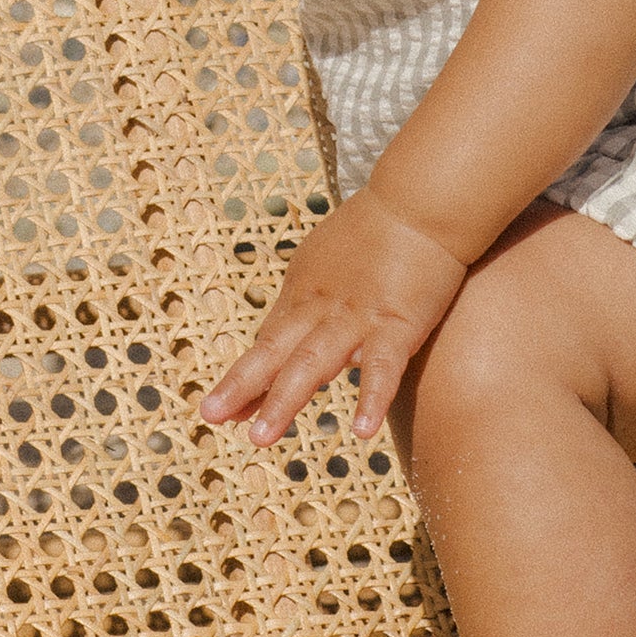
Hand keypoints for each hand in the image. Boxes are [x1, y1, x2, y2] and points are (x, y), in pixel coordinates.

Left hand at [200, 189, 467, 443]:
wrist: (423, 198)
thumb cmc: (385, 224)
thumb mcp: (333, 254)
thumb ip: (318, 290)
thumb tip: (306, 317)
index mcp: (306, 289)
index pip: (269, 341)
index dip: (244, 377)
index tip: (221, 410)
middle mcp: (323, 305)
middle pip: (275, 349)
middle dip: (242, 385)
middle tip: (212, 417)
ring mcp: (358, 316)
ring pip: (313, 362)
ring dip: (285, 400)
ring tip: (261, 438)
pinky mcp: (398, 323)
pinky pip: (382, 368)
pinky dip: (371, 398)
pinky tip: (361, 431)